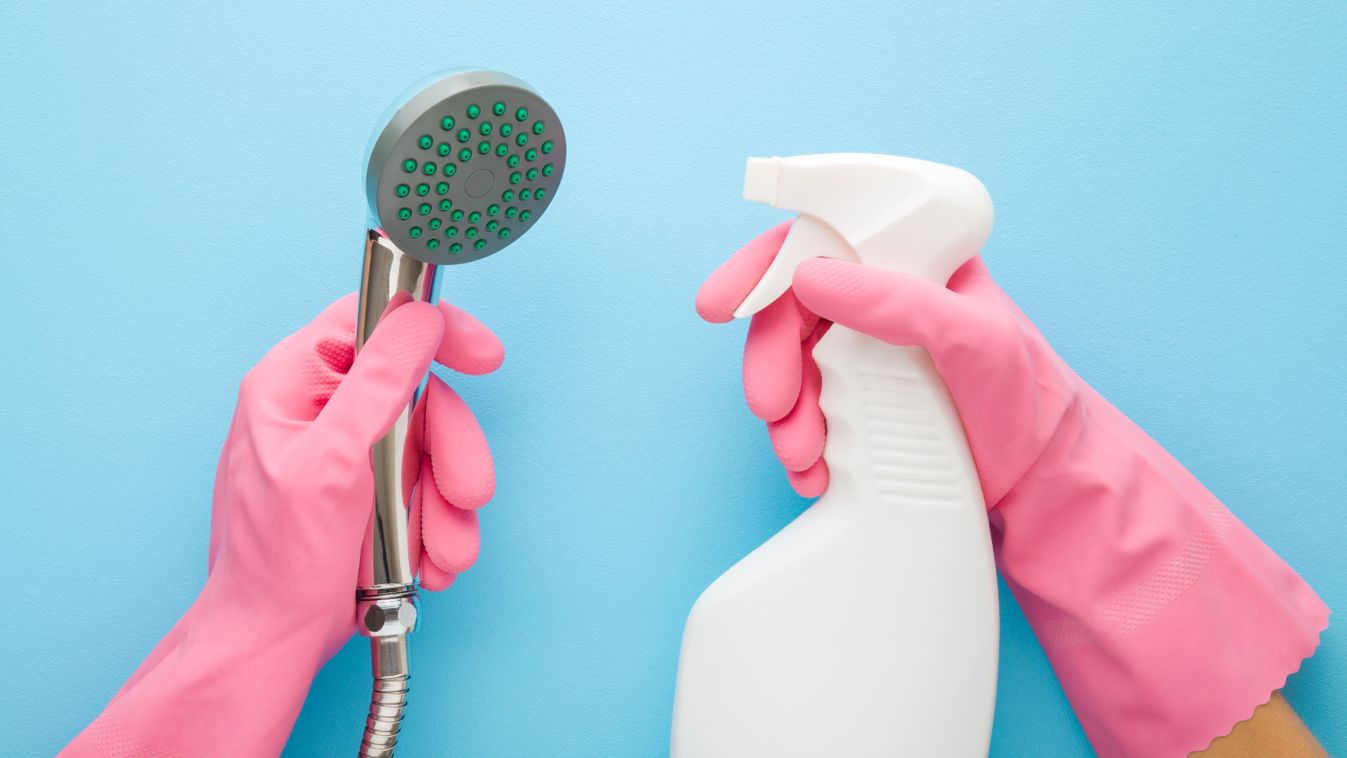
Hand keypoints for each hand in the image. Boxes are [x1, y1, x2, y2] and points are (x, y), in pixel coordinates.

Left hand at [205, 293, 502, 653]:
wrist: (274, 643)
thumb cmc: (277, 563)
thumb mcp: (333, 463)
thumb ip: (378, 383)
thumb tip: (420, 321)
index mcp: (294, 384)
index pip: (372, 320)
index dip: (432, 330)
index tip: (482, 356)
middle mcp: (325, 410)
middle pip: (420, 394)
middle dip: (451, 452)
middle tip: (465, 492)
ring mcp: (352, 454)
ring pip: (434, 447)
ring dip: (448, 503)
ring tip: (438, 548)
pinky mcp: (373, 493)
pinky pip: (430, 489)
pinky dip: (439, 527)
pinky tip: (426, 559)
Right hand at [696, 222, 1327, 756]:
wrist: (1045, 487)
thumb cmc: (1029, 402)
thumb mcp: (974, 339)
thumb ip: (898, 301)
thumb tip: (814, 276)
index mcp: (910, 262)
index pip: (820, 240)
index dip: (762, 267)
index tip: (720, 303)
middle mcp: (882, 301)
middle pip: (790, 312)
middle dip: (770, 362)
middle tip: (773, 407)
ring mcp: (869, 356)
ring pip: (792, 368)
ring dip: (783, 414)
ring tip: (802, 455)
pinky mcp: (863, 407)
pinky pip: (807, 415)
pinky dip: (798, 445)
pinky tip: (815, 473)